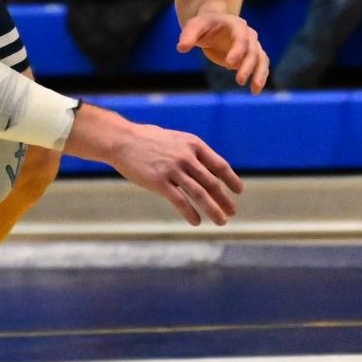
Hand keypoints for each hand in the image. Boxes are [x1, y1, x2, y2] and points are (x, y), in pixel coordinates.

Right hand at [107, 121, 241, 224]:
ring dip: (213, 209)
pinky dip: (190, 213)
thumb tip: (207, 169)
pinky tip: (196, 221)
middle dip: (224, 199)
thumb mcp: (175, 140)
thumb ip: (191, 153)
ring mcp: (173, 170)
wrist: (122, 140)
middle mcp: (186, 157)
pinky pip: (180, 201)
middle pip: (212, 182)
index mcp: (193, 145)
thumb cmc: (148, 140)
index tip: (238, 191)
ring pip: (199, 194)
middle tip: (232, 212)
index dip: (231, 179)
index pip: (219, 165)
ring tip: (222, 221)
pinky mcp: (159, 182)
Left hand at [177, 12, 268, 91]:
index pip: (241, 37)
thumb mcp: (194, 26)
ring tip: (254, 90)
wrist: (213, 25)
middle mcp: (248, 34)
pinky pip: (261, 66)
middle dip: (248, 66)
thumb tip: (181, 48)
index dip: (238, 50)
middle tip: (239, 81)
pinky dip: (260, 77)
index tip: (230, 64)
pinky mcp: (251, 56)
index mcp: (236, 24)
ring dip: (259, 74)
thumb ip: (188, 35)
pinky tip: (255, 91)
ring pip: (261, 59)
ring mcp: (252, 45)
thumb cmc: (203, 25)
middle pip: (253, 50)